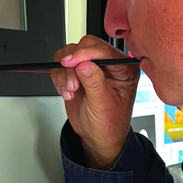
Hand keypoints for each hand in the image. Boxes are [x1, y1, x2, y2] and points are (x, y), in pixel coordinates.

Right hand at [52, 36, 139, 168]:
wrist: (98, 137)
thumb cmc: (109, 124)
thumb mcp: (103, 105)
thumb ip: (94, 83)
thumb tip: (84, 64)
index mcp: (124, 69)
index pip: (104, 50)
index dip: (85, 54)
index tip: (71, 63)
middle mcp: (109, 64)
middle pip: (85, 45)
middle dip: (73, 64)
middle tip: (71, 83)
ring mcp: (92, 66)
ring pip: (70, 53)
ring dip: (64, 73)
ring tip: (70, 91)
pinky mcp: (77, 71)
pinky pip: (61, 64)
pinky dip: (58, 77)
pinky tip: (66, 91)